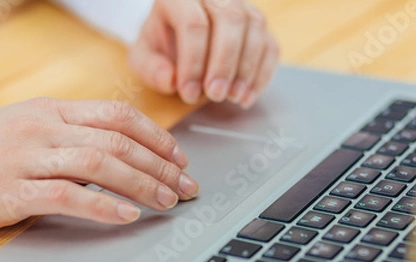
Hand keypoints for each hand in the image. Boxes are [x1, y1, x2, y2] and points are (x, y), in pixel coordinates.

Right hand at [0, 98, 199, 232]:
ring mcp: (26, 158)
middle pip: (118, 141)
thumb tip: (124, 152)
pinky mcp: (10, 192)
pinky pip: (67, 195)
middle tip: (187, 186)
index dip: (157, 136)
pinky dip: (102, 206)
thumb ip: (72, 133)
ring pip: (100, 164)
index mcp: (52, 110)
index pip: (119, 115)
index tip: (180, 157)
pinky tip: (127, 215)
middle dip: (161, 165)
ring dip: (142, 184)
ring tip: (168, 201)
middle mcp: (44, 128)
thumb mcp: (28, 127)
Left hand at [129, 0, 279, 107]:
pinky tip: (248, 95)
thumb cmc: (163, 47)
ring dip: (247, 68)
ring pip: (255, 27)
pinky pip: (270, 45)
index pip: (193, 23)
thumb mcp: (144, 58)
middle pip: (230, 18)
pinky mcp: (259, 26)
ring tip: (234, 97)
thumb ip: (151, 69)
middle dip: (224, 63)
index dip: (192, 62)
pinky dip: (263, 73)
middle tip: (215, 95)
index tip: (188, 93)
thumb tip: (170, 80)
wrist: (179, 40)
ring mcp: (241, 6)